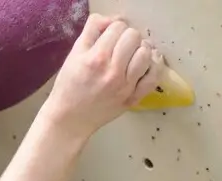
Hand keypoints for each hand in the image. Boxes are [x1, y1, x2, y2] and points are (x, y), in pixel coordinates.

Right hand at [39, 14, 165, 139]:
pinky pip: (153, 77)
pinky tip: (146, 65)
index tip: (109, 36)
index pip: (117, 26)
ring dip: (140, 50)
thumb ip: (92, 32)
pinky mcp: (132, 98)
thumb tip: (112, 20)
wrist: (69, 119)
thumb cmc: (68, 86)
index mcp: (96, 57)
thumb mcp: (73, 55)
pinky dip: (153, 67)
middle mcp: (112, 70)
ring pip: (146, 53)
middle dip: (127, 37)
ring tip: (132, 55)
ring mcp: (125, 86)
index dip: (113, 28)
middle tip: (120, 45)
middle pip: (133, 36)